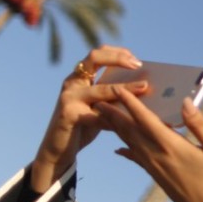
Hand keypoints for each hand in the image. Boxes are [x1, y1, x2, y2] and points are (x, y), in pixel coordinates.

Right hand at [30, 45, 145, 191]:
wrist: (58, 149)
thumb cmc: (83, 126)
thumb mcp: (99, 107)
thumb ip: (113, 96)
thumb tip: (144, 89)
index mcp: (79, 77)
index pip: (97, 54)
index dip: (117, 53)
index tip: (136, 60)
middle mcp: (72, 82)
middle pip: (94, 58)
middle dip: (118, 58)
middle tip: (138, 65)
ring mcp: (68, 97)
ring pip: (100, 89)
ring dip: (124, 89)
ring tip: (143, 88)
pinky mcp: (68, 115)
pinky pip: (96, 115)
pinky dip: (114, 119)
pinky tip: (129, 123)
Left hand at [96, 88, 202, 201]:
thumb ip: (198, 124)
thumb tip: (185, 102)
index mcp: (171, 145)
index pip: (145, 119)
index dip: (130, 103)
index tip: (117, 89)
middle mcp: (157, 155)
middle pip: (130, 130)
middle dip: (114, 114)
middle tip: (98, 99)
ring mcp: (154, 167)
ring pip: (129, 143)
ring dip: (116, 128)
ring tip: (104, 116)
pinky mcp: (156, 176)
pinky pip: (136, 158)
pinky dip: (125, 150)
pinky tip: (118, 148)